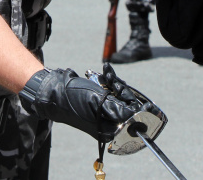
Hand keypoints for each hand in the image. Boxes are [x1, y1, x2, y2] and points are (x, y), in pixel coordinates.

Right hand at [19, 68, 138, 141]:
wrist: (54, 90)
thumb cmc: (74, 98)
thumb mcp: (99, 103)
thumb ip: (119, 110)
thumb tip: (137, 116)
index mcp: (108, 130)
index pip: (132, 121)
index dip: (140, 112)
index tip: (149, 105)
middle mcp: (107, 123)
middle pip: (127, 107)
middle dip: (123, 92)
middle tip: (112, 80)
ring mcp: (103, 112)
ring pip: (120, 96)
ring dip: (115, 83)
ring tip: (105, 74)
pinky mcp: (99, 101)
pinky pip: (111, 91)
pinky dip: (109, 81)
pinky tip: (104, 71)